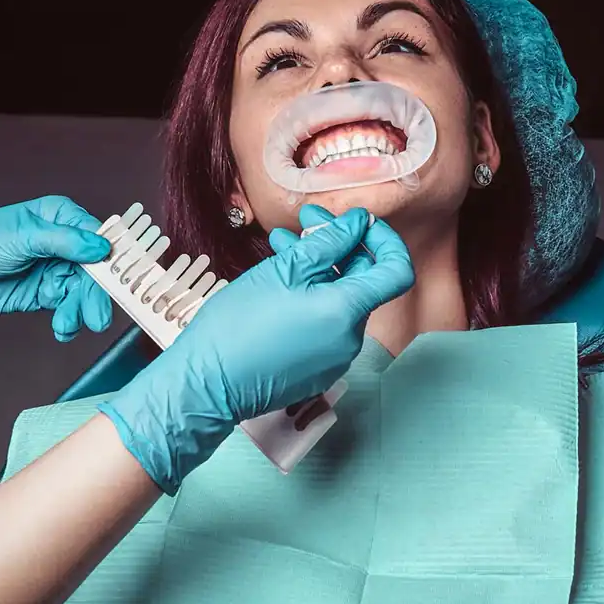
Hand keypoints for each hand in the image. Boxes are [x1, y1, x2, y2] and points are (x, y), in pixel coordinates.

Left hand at [0, 196, 112, 341]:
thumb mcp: (20, 236)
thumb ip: (63, 241)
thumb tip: (101, 247)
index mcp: (61, 217)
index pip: (98, 237)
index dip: (111, 259)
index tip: (119, 281)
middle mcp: (65, 243)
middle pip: (96, 270)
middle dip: (96, 295)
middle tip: (95, 317)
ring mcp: (57, 270)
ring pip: (85, 292)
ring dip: (80, 311)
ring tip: (68, 325)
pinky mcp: (48, 294)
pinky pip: (69, 308)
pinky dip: (69, 321)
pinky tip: (63, 329)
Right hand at [100, 205, 413, 491]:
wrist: (207, 384)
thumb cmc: (239, 326)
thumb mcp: (283, 270)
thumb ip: (329, 242)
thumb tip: (360, 223)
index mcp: (347, 312)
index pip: (397, 271)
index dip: (384, 241)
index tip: (358, 224)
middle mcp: (351, 339)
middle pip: (363, 283)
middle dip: (339, 246)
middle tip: (307, 220)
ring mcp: (335, 358)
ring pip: (339, 300)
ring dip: (318, 268)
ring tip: (283, 244)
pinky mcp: (316, 368)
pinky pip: (325, 324)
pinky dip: (311, 296)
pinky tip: (280, 279)